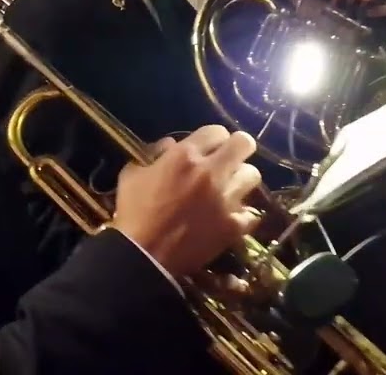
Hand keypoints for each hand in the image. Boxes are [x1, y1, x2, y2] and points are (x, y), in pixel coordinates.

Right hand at [110, 125, 261, 278]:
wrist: (144, 254)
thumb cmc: (134, 211)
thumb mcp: (132, 174)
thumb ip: (152, 154)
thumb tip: (170, 145)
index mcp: (184, 156)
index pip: (216, 131)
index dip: (214, 138)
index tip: (210, 147)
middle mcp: (211, 172)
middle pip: (244, 144)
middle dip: (238, 148)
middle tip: (229, 160)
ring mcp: (226, 199)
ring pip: (253, 176)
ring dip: (241, 180)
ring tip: (230, 189)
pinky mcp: (233, 225)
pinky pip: (252, 213)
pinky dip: (243, 214)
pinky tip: (231, 217)